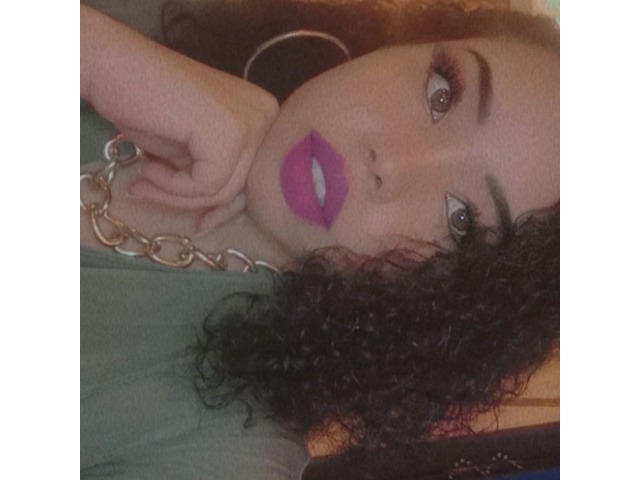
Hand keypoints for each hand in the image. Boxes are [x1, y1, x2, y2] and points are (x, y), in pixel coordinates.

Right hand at [81, 5, 278, 224]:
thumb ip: (211, 177)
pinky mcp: (229, 131)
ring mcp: (251, 120)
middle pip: (242, 189)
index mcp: (263, 116)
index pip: (255, 180)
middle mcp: (266, 114)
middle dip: (196, 203)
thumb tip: (215, 221)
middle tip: (150, 194)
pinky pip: (206, 184)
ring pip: (223, 191)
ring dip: (176, 195)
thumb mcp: (190, 151)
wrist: (108, 66)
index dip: (225, 208)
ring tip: (143, 179)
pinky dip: (171, 185)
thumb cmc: (146, 105)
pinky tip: (146, 164)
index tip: (200, 224)